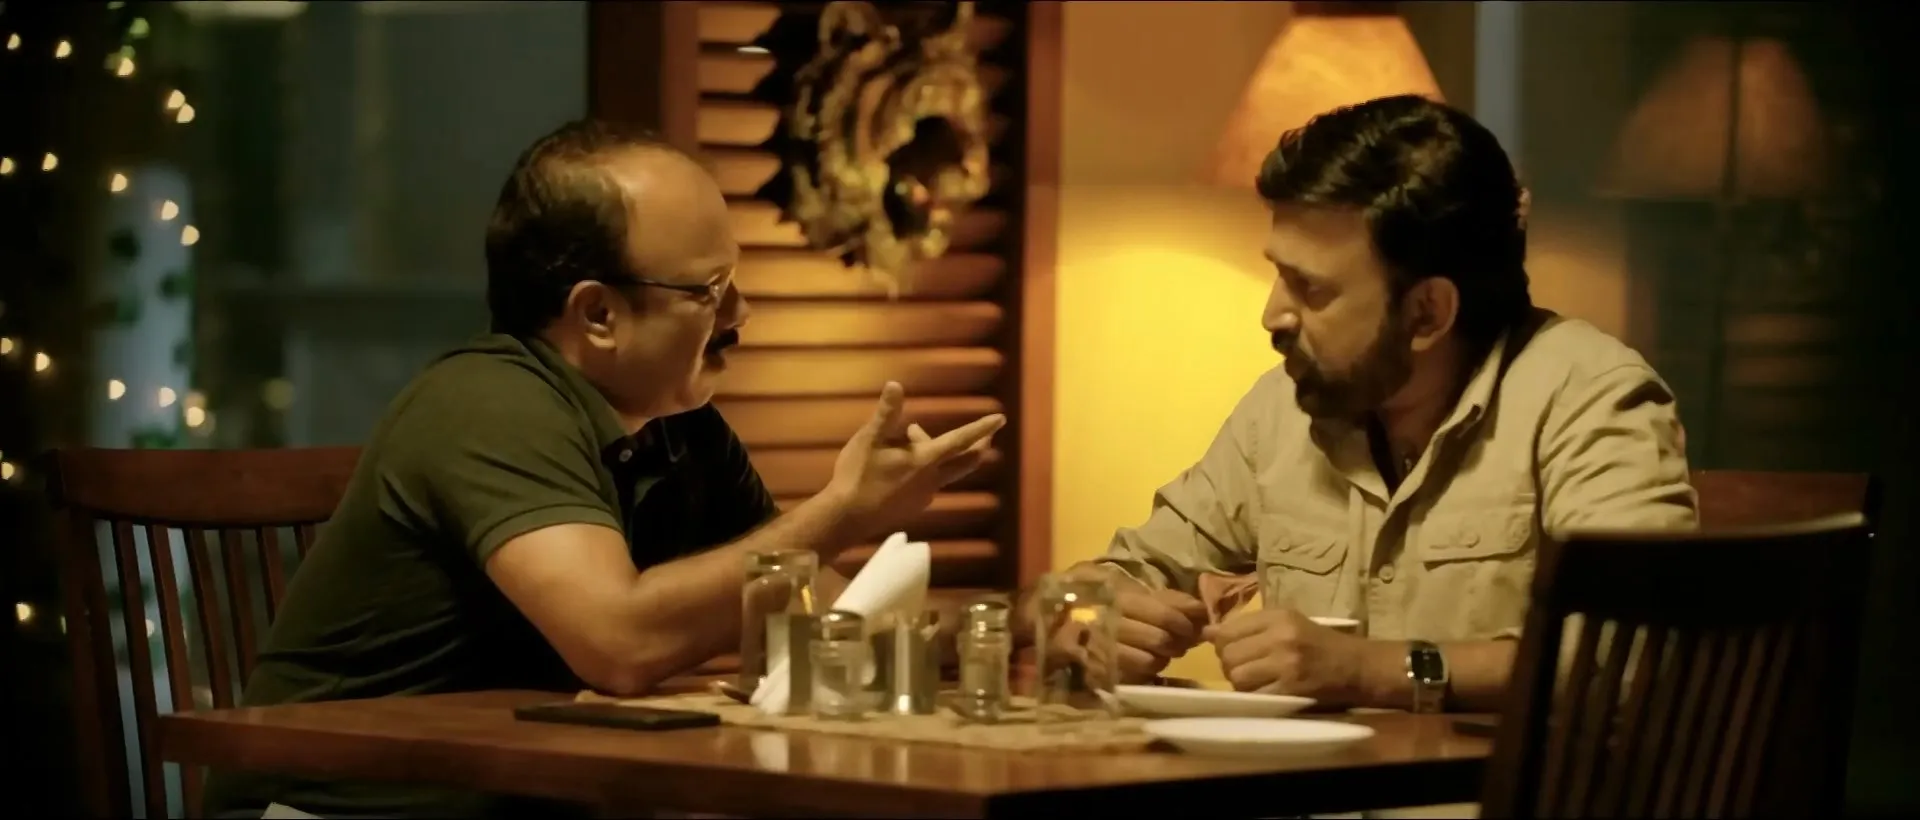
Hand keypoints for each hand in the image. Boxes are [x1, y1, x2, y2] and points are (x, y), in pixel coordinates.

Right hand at [828, 381, 1004, 534]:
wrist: (846, 518)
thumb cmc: (857, 475)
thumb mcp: (868, 439)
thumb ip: (886, 414)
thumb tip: (895, 385)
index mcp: (925, 460)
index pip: (961, 440)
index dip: (981, 428)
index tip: (1001, 419)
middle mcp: (932, 479)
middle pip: (966, 461)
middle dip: (978, 445)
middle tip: (987, 434)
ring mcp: (925, 496)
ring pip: (944, 470)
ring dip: (938, 452)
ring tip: (909, 435)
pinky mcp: (914, 507)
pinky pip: (929, 483)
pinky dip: (925, 468)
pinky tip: (902, 465)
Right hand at [1039, 567, 1207, 683]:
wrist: (1043, 614)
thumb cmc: (1090, 597)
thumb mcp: (1122, 587)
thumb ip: (1162, 597)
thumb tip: (1200, 608)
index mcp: (1115, 597)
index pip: (1163, 614)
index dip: (1183, 623)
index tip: (1191, 627)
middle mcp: (1107, 622)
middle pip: (1159, 640)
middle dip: (1176, 643)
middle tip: (1178, 641)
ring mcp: (1098, 649)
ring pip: (1148, 662)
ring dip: (1160, 659)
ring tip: (1159, 652)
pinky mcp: (1091, 670)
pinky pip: (1130, 676)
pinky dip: (1143, 671)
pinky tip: (1142, 663)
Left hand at [1205, 608, 1371, 702]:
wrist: (1358, 667)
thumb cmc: (1319, 643)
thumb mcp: (1287, 623)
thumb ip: (1248, 626)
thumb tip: (1207, 632)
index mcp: (1278, 616)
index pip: (1227, 630)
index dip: (1221, 644)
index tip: (1232, 651)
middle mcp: (1280, 637)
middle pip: (1228, 655)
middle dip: (1229, 665)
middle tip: (1244, 669)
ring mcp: (1286, 664)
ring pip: (1238, 677)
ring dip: (1240, 684)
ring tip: (1255, 682)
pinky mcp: (1291, 690)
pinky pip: (1254, 696)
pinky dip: (1254, 698)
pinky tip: (1266, 694)